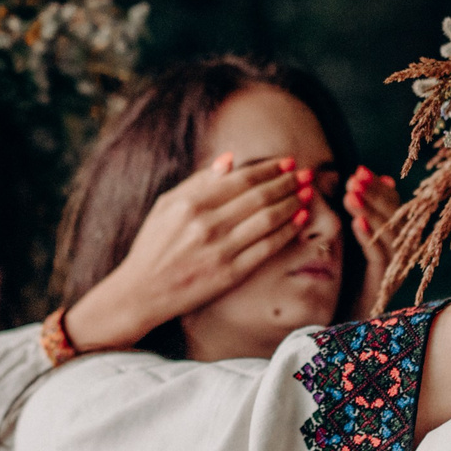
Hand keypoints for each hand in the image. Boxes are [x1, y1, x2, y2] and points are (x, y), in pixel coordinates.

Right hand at [64, 154, 313, 348]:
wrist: (142, 291)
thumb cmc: (153, 245)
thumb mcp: (166, 205)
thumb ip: (198, 182)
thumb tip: (230, 159)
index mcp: (191, 203)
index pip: (241, 179)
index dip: (268, 169)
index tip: (287, 162)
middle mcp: (207, 224)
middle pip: (259, 197)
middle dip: (287, 182)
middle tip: (306, 174)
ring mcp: (220, 250)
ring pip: (267, 220)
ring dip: (292, 203)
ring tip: (308, 193)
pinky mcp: (229, 274)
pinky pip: (266, 248)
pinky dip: (286, 232)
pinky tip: (299, 221)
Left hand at [346, 166, 402, 319]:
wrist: (336, 324)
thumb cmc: (341, 281)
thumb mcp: (346, 243)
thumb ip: (357, 216)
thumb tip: (367, 183)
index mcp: (392, 242)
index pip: (392, 208)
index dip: (378, 188)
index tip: (360, 170)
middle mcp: (398, 255)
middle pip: (395, 218)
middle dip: (375, 195)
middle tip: (355, 177)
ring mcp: (393, 271)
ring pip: (390, 235)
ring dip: (371, 211)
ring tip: (351, 194)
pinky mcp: (382, 287)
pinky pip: (379, 258)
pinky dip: (369, 238)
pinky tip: (356, 222)